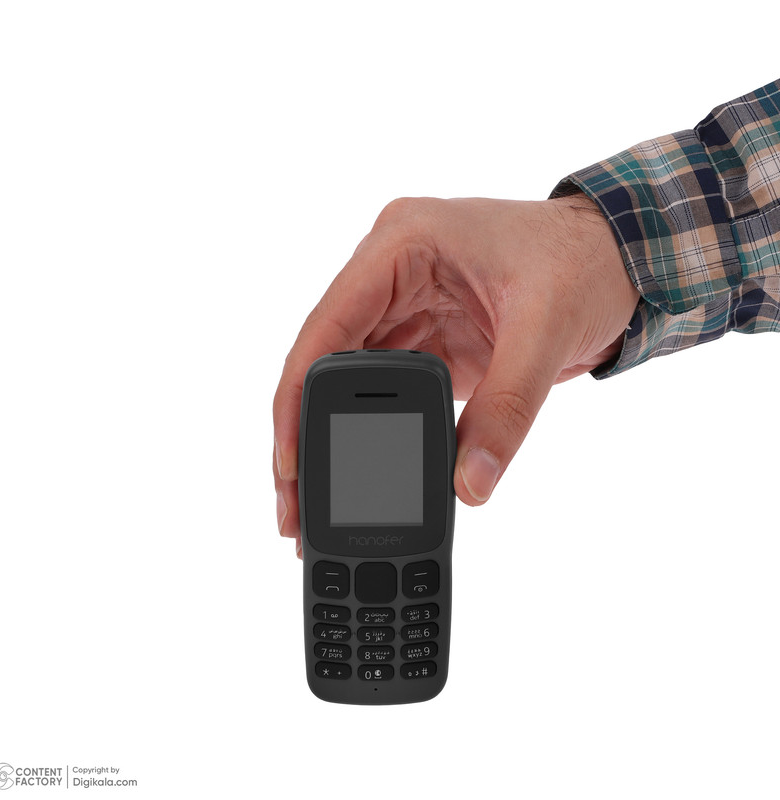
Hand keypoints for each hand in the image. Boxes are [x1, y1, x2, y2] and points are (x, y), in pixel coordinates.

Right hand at [273, 194, 639, 556]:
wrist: (622, 257)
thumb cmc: (586, 262)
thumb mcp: (547, 329)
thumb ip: (508, 408)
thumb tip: (472, 483)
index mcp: (402, 245)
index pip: (327, 326)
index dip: (297, 397)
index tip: (289, 462)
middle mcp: (390, 275)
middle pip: (323, 361)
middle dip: (304, 432)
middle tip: (293, 504)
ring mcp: (404, 308)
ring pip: (346, 382)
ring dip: (331, 438)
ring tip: (311, 502)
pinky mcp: (423, 340)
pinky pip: (383, 392)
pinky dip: (370, 433)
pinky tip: (358, 471)